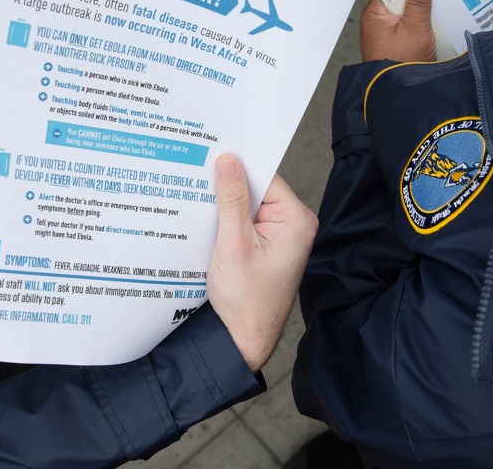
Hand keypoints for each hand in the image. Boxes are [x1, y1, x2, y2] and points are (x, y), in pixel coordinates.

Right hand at [207, 155, 315, 372]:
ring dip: (223, 204)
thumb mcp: (233, 244)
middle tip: (197, 172)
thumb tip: (228, 161)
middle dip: (227, 184)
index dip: (238, 166)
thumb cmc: (245, 300)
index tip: (211, 153)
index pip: (266, 177)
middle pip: (256, 189)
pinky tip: (205, 219)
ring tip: (196, 197)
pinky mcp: (263, 247)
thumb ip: (232, 200)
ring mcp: (278, 237)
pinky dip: (224, 219)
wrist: (241, 339)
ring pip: (246, 205)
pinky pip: (243, 221)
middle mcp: (292, 225)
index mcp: (296, 220)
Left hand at [360, 0, 435, 61]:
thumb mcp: (415, 30)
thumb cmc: (401, 63)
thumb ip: (418, 4)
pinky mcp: (396, 40)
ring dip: (420, 4)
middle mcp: (377, 20)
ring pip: (405, 9)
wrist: (399, 93)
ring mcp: (386, 31)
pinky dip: (420, 18)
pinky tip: (436, 12)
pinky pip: (408, 22)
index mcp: (374, 14)